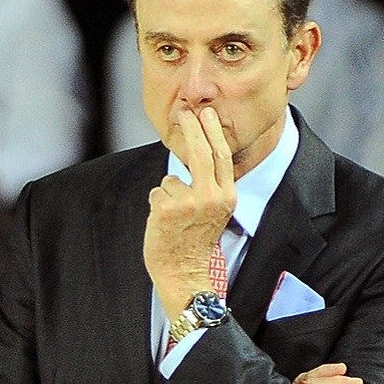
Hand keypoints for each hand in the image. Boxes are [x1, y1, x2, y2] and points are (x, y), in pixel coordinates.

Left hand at [144, 106, 235, 311]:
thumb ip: (209, 186)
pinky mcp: (167, 208)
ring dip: (168, 194)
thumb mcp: (214, 211)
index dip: (212, 132)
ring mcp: (188, 202)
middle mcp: (210, 197)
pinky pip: (157, 193)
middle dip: (191, 128)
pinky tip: (164, 223)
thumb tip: (195, 153)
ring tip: (175, 218)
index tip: (206, 114)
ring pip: (171, 179)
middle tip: (183, 112)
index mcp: (226, 197)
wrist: (185, 272)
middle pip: (199, 152)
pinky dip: (157, 205)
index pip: (220, 156)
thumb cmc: (196, 241)